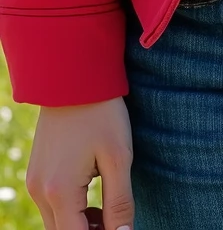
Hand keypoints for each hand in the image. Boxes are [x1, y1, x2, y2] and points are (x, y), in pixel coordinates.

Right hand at [28, 100, 133, 229]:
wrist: (74, 76)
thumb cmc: (102, 113)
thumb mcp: (119, 157)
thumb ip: (120, 202)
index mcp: (59, 192)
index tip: (121, 228)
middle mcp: (40, 192)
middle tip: (116, 221)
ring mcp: (34, 182)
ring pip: (56, 222)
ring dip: (80, 224)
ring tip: (107, 209)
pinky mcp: (36, 173)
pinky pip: (52, 206)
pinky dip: (70, 211)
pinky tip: (92, 196)